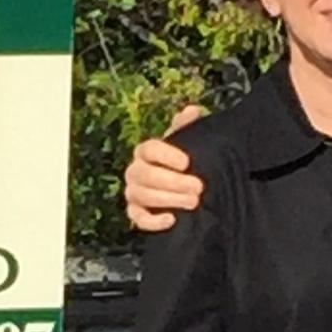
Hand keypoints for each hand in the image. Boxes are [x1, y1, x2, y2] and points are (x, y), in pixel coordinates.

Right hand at [124, 103, 206, 233]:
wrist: (183, 190)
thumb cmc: (183, 164)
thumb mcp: (187, 144)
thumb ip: (187, 127)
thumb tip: (192, 110)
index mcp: (145, 152)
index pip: (149, 149)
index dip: (167, 155)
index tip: (187, 163)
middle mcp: (135, 171)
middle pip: (145, 175)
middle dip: (173, 182)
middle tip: (198, 187)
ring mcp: (133, 192)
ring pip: (142, 195)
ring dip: (168, 199)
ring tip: (193, 202)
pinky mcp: (135, 213)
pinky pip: (138, 219)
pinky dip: (153, 221)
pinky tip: (171, 219)